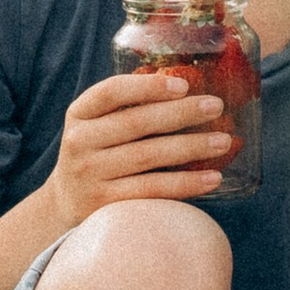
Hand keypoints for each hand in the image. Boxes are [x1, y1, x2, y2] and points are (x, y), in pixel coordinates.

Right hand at [48, 68, 235, 223]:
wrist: (66, 203)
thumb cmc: (98, 154)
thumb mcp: (98, 125)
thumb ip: (129, 108)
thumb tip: (192, 89)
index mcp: (80, 113)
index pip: (110, 92)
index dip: (147, 87)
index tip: (183, 85)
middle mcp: (79, 141)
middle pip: (136, 122)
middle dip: (181, 113)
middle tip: (216, 106)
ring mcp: (89, 174)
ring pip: (147, 156)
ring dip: (191, 147)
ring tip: (223, 141)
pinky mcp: (103, 204)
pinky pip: (151, 189)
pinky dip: (185, 183)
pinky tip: (213, 178)